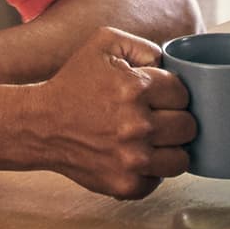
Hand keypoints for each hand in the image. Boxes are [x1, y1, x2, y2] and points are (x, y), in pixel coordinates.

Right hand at [28, 27, 195, 199]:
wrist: (40, 124)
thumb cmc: (72, 83)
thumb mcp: (103, 43)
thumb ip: (143, 46)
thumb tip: (169, 64)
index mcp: (137, 88)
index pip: (183, 94)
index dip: (172, 93)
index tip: (158, 96)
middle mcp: (138, 126)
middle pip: (188, 127)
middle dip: (176, 119)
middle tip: (158, 118)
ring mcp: (132, 159)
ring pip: (181, 159)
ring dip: (170, 149)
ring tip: (153, 140)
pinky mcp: (125, 184)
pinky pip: (158, 181)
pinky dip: (150, 172)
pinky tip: (135, 157)